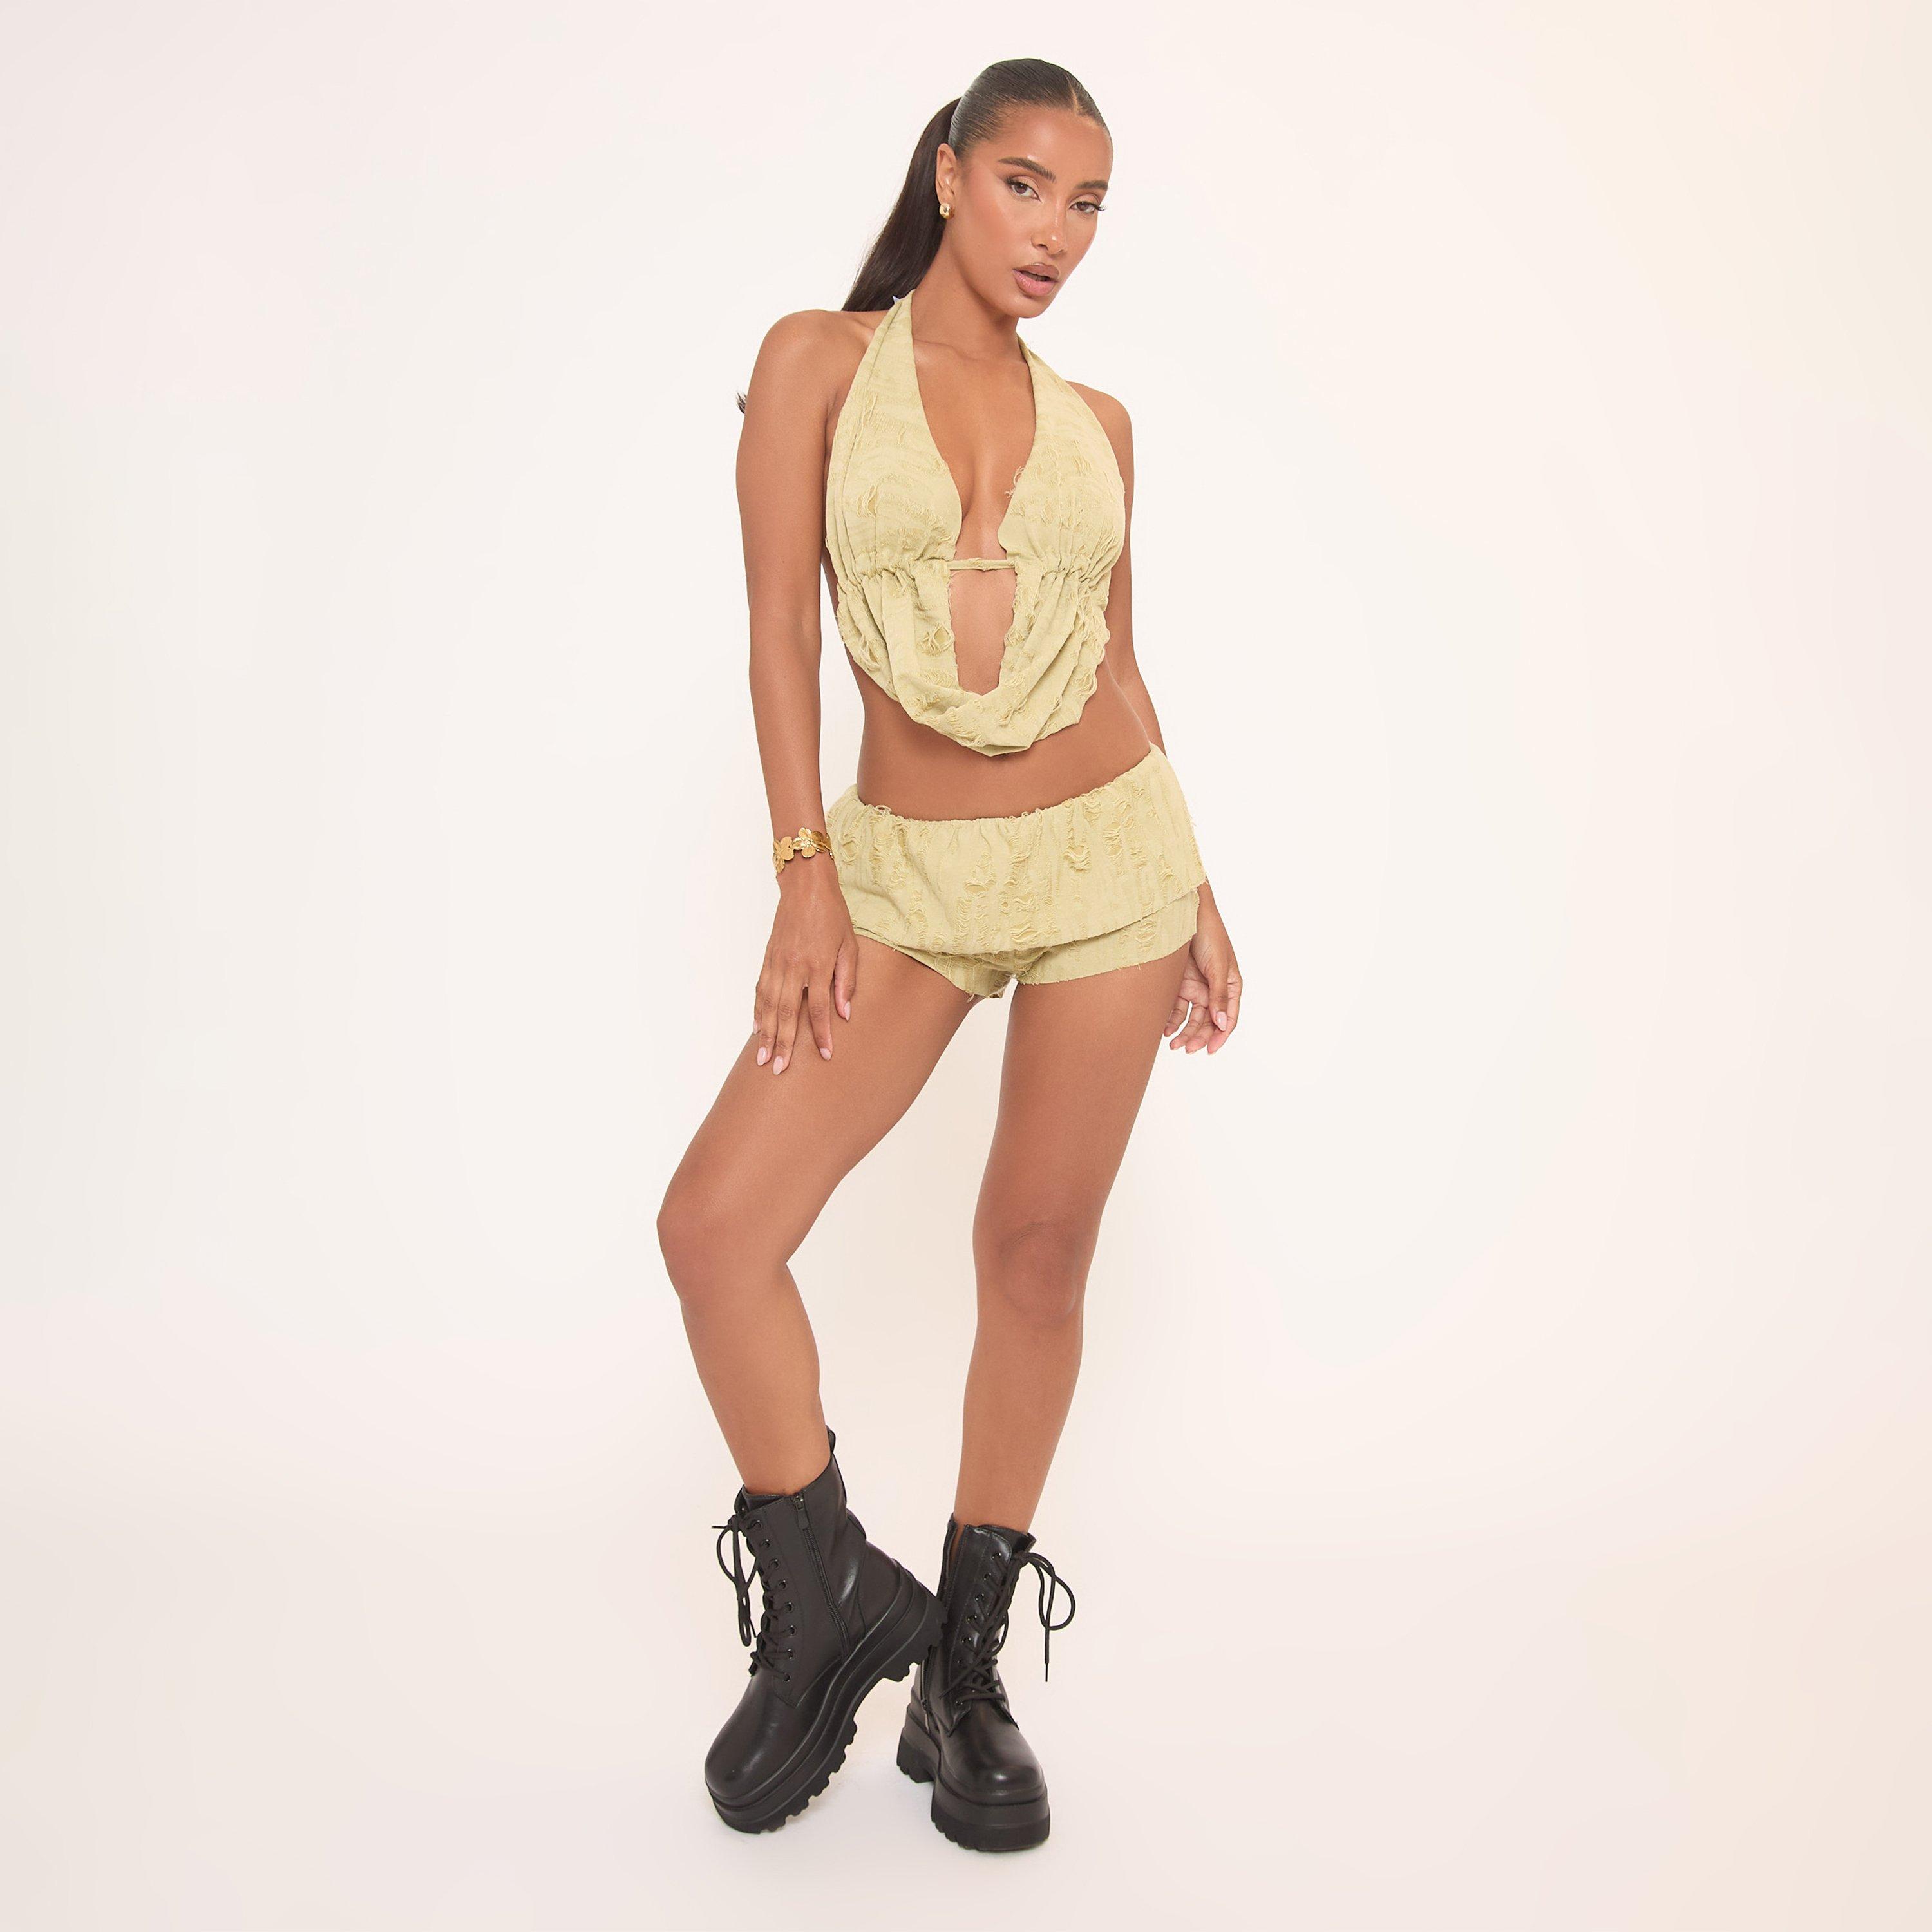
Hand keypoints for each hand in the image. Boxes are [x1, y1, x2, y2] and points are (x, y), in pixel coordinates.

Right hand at [755, 858, 856, 1074]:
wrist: (805, 887)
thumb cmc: (832, 915)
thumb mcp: (849, 945)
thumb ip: (846, 980)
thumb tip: (845, 1013)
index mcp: (818, 964)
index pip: (819, 1007)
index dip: (822, 1034)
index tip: (826, 1055)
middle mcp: (794, 966)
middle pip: (788, 1013)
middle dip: (784, 1044)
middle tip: (780, 1070)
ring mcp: (777, 963)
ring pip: (770, 1005)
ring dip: (766, 1034)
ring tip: (763, 1058)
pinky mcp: (768, 958)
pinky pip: (761, 990)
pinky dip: (758, 1011)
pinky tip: (757, 1029)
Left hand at [1165, 889, 1240, 1054]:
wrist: (1184, 911)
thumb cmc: (1209, 933)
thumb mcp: (1217, 966)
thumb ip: (1219, 996)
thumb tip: (1222, 1024)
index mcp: (1231, 985)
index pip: (1228, 1018)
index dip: (1220, 1036)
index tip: (1209, 1050)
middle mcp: (1214, 989)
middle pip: (1208, 1022)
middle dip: (1199, 1037)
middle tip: (1186, 1049)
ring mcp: (1196, 986)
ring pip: (1191, 1018)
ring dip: (1184, 1032)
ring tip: (1173, 1045)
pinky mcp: (1178, 983)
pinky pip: (1176, 1008)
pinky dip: (1171, 1020)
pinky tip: (1164, 1029)